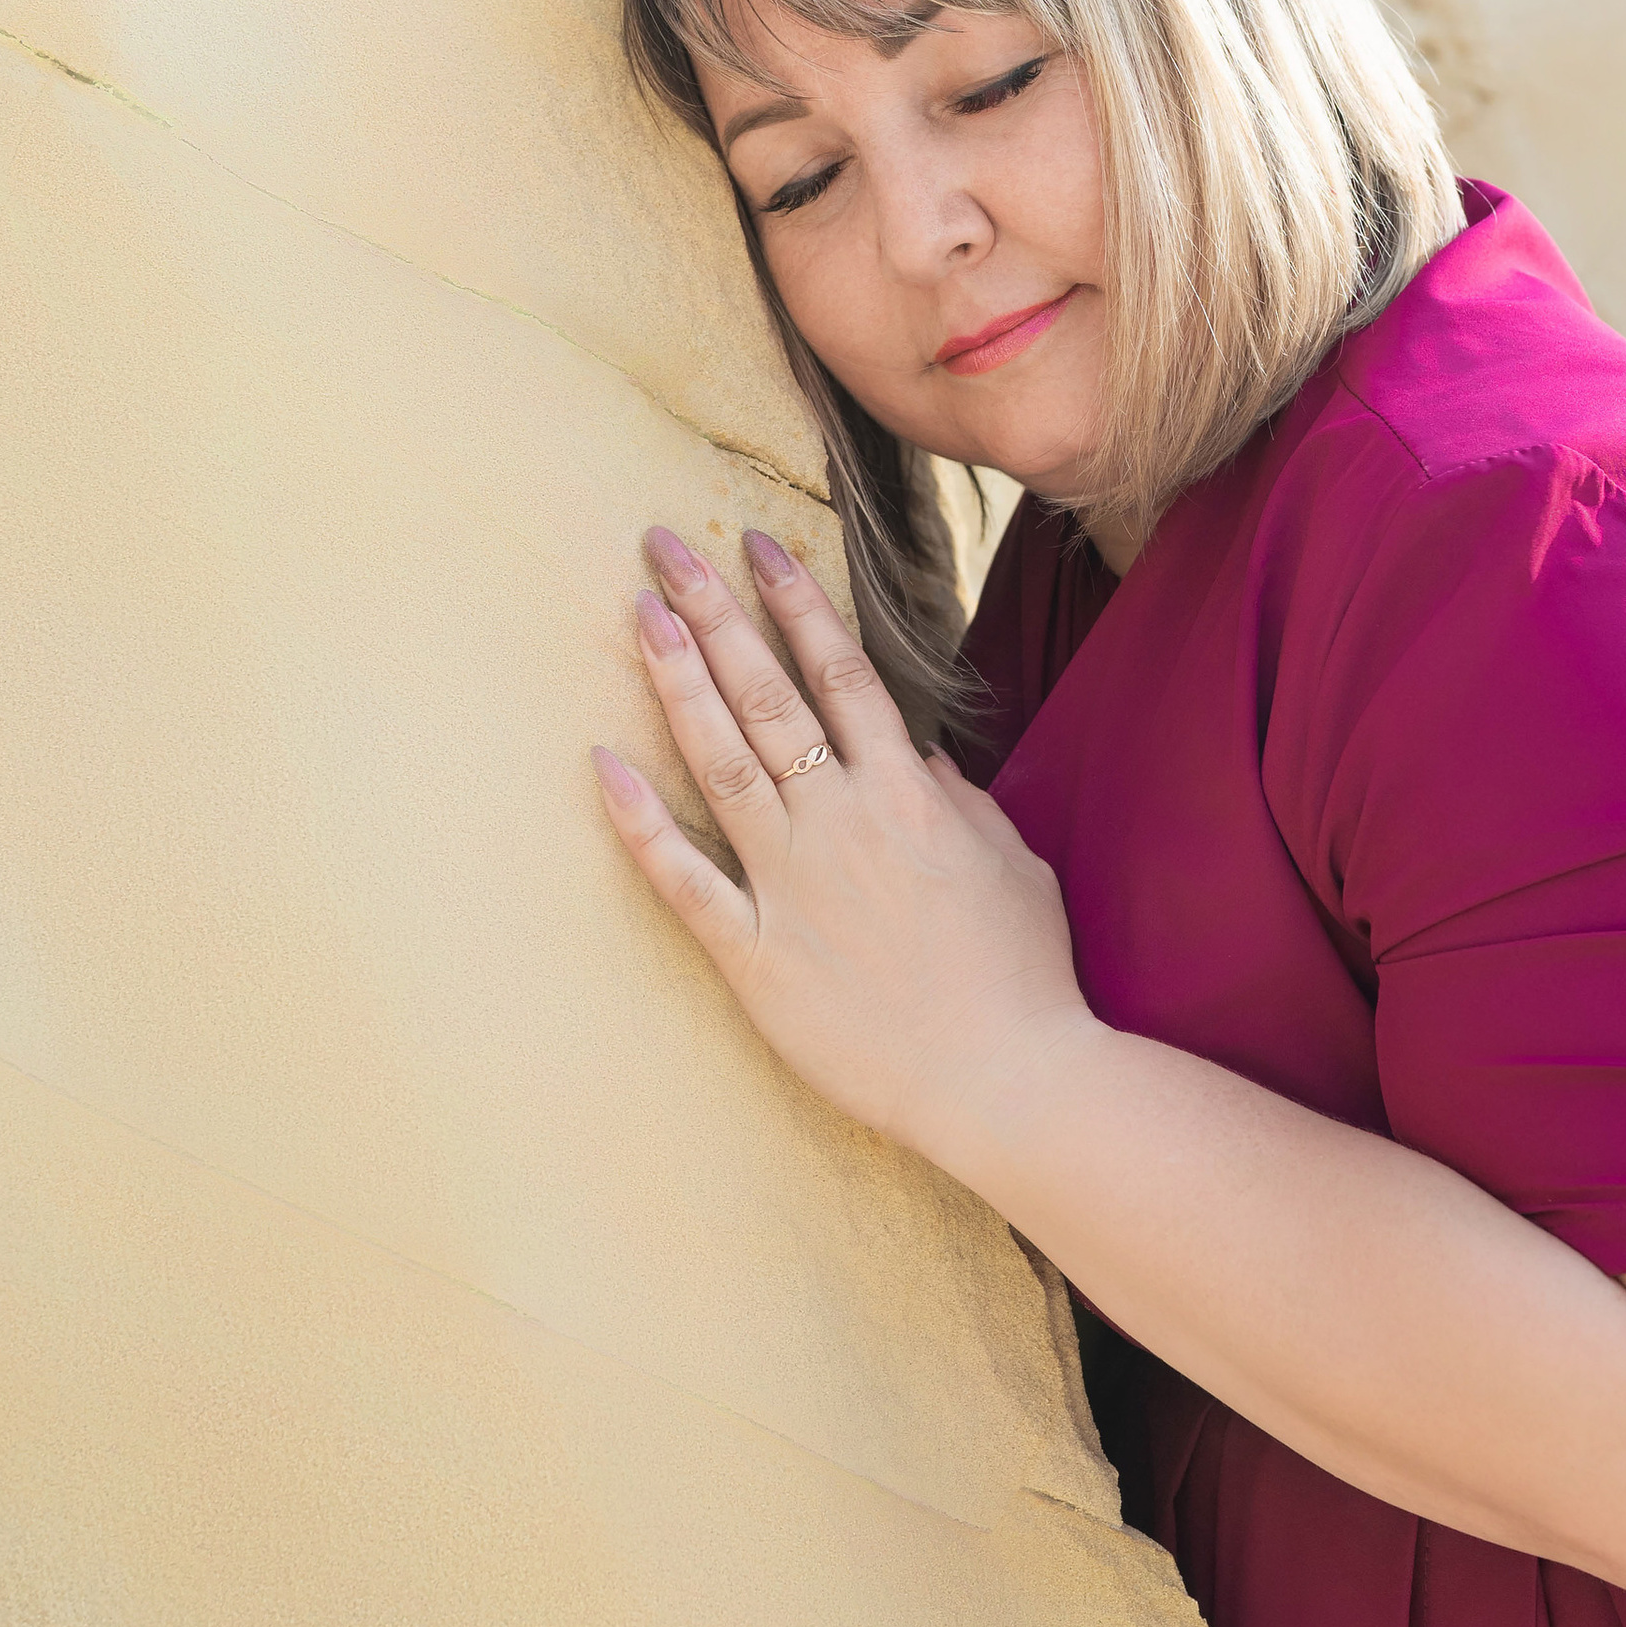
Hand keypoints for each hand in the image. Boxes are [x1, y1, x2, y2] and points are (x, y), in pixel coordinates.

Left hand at [596, 527, 1091, 1163]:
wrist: (1008, 1081)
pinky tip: (602, 765)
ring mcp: (793, 886)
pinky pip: (685, 880)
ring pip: (721, 762)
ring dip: (678, 682)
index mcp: (909, 794)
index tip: (755, 545)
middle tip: (663, 547)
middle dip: (713, 612)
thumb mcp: (1010, 859)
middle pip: (766, 695)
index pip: (841, 672)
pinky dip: (641, 824)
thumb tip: (918, 754)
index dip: (794, 602)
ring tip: (640, 615)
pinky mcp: (756, 957)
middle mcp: (843, 823)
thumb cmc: (1023, 974)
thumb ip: (958, 798)